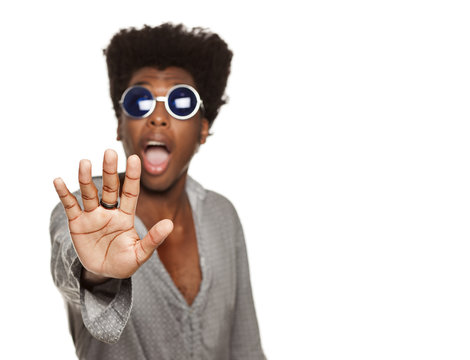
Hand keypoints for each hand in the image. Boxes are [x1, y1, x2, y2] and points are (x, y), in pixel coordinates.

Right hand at [53, 149, 172, 279]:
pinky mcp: (77, 224)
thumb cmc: (125, 263)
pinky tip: (58, 180)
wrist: (104, 274)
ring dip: (86, 178)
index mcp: (126, 216)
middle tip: (109, 152)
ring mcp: (93, 216)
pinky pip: (70, 206)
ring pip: (89, 193)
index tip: (135, 158)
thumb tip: (170, 224)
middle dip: (110, 170)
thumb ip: (153, 239)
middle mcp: (109, 212)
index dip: (132, 176)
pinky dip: (64, 193)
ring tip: (85, 163)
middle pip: (110, 187)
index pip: (130, 192)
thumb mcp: (140, 253)